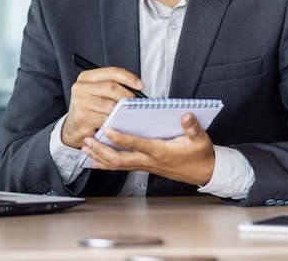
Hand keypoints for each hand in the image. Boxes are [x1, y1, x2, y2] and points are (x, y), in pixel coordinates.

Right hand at [61, 66, 144, 148]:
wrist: (72, 129)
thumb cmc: (89, 109)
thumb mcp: (96, 92)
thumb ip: (111, 85)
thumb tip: (135, 86)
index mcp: (86, 77)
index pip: (111, 72)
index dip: (128, 77)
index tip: (140, 85)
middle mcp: (81, 88)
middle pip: (112, 87)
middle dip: (128, 95)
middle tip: (136, 103)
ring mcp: (80, 103)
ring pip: (111, 105)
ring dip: (123, 111)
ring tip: (128, 115)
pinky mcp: (82, 118)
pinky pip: (106, 119)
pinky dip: (115, 122)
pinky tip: (119, 124)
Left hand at [80, 112, 215, 185]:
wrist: (202, 172)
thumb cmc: (199, 155)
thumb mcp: (200, 139)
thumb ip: (192, 127)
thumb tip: (186, 115)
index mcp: (160, 151)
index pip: (137, 144)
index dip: (121, 138)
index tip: (108, 129)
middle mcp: (149, 161)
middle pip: (120, 159)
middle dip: (101, 150)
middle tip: (87, 141)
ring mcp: (145, 165)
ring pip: (117, 164)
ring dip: (100, 157)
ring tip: (85, 148)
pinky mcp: (143, 167)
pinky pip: (121, 167)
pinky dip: (106, 164)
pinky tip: (94, 161)